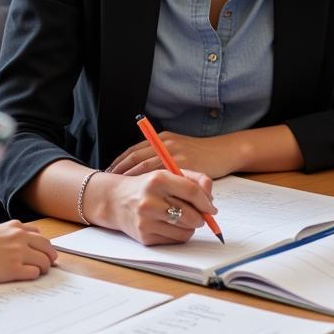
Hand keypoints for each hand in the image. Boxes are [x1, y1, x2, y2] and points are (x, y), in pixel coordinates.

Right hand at [0, 222, 56, 287]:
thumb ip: (9, 236)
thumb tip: (23, 246)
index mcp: (15, 227)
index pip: (40, 235)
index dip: (42, 246)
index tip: (42, 252)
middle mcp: (20, 237)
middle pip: (47, 247)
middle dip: (49, 257)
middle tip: (48, 264)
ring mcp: (18, 253)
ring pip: (45, 261)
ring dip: (43, 268)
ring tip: (37, 272)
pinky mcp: (14, 269)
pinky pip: (34, 273)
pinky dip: (34, 276)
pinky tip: (25, 277)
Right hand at [99, 169, 216, 245]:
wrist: (116, 200)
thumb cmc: (147, 187)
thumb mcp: (168, 175)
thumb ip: (194, 180)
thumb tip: (211, 201)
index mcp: (158, 179)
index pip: (192, 192)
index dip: (206, 202)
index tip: (211, 208)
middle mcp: (150, 201)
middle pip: (191, 215)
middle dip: (200, 217)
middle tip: (199, 215)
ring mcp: (145, 221)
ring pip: (185, 231)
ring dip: (190, 227)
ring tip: (182, 218)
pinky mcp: (144, 237)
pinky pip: (175, 240)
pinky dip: (178, 234)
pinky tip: (170, 225)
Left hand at [109, 131, 240, 178]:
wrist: (225, 152)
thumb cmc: (205, 155)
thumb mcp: (182, 151)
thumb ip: (167, 158)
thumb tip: (148, 173)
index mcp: (163, 139)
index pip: (135, 150)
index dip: (120, 162)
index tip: (109, 172)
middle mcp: (166, 143)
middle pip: (135, 157)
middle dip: (120, 170)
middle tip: (108, 183)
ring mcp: (174, 153)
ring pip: (145, 166)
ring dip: (131, 178)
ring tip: (121, 191)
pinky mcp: (184, 164)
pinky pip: (162, 176)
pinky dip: (150, 185)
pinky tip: (145, 194)